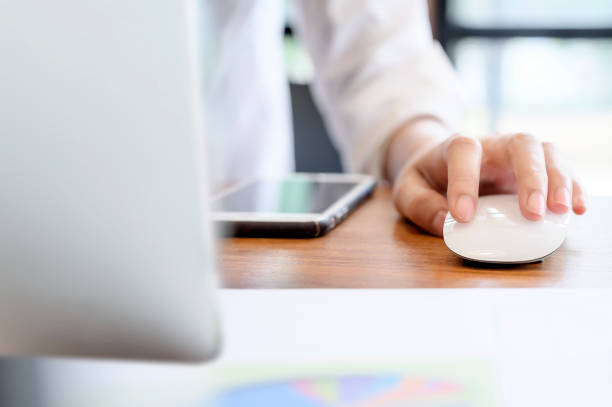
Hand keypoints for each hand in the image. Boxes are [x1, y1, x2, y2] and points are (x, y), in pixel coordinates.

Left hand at [386, 118, 586, 235]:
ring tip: (561, 211)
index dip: (464, 181)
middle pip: (520, 144)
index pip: (463, 151)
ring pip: (547, 152)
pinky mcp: (535, 170)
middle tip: (532, 212)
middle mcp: (494, 144)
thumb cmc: (427, 178)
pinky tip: (578, 209)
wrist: (441, 164)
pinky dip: (574, 187)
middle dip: (530, 176)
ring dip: (558, 180)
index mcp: (457, 146)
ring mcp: (518, 155)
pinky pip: (561, 170)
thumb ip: (420, 205)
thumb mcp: (408, 191)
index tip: (463, 216)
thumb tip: (445, 224)